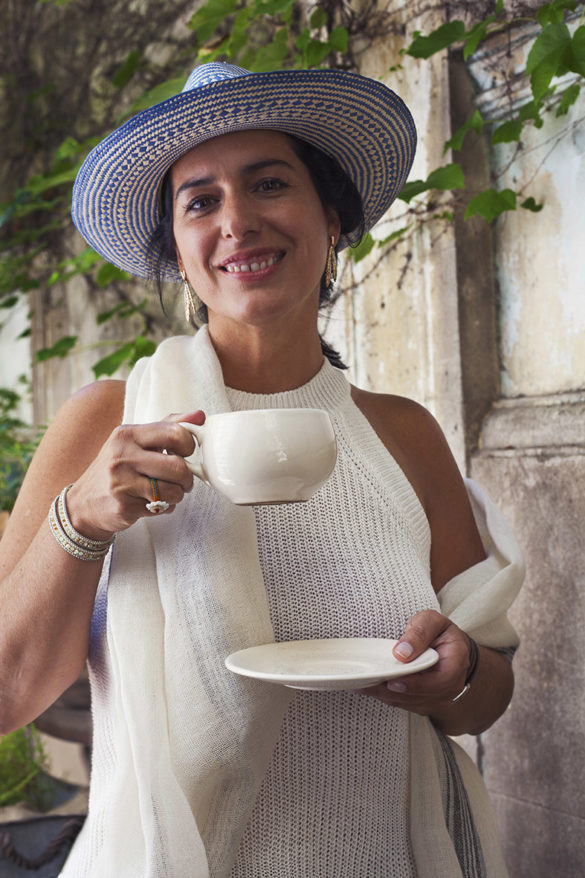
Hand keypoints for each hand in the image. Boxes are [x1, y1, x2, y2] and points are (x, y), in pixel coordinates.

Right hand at [64, 410, 205, 539]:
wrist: (83, 503)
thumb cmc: (117, 469)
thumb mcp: (136, 441)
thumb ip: (168, 426)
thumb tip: (199, 415)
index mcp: (128, 434)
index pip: (175, 433)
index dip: (189, 446)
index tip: (185, 453)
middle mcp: (122, 455)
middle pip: (178, 466)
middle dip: (187, 478)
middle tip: (182, 481)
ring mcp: (121, 481)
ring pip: (172, 490)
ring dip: (177, 495)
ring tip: (167, 493)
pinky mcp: (123, 505)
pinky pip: (162, 507)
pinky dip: (164, 508)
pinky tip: (152, 503)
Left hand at [359, 610, 470, 715]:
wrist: (449, 647)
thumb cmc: (440, 632)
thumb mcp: (433, 621)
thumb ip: (420, 632)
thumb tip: (402, 653)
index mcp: (455, 665)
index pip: (439, 682)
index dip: (415, 685)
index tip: (393, 681)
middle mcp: (449, 688)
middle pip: (419, 696)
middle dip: (391, 691)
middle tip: (366, 682)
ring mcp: (436, 698)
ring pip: (408, 702)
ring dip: (384, 695)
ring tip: (360, 684)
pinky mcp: (422, 702)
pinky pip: (403, 703)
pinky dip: (384, 696)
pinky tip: (366, 687)